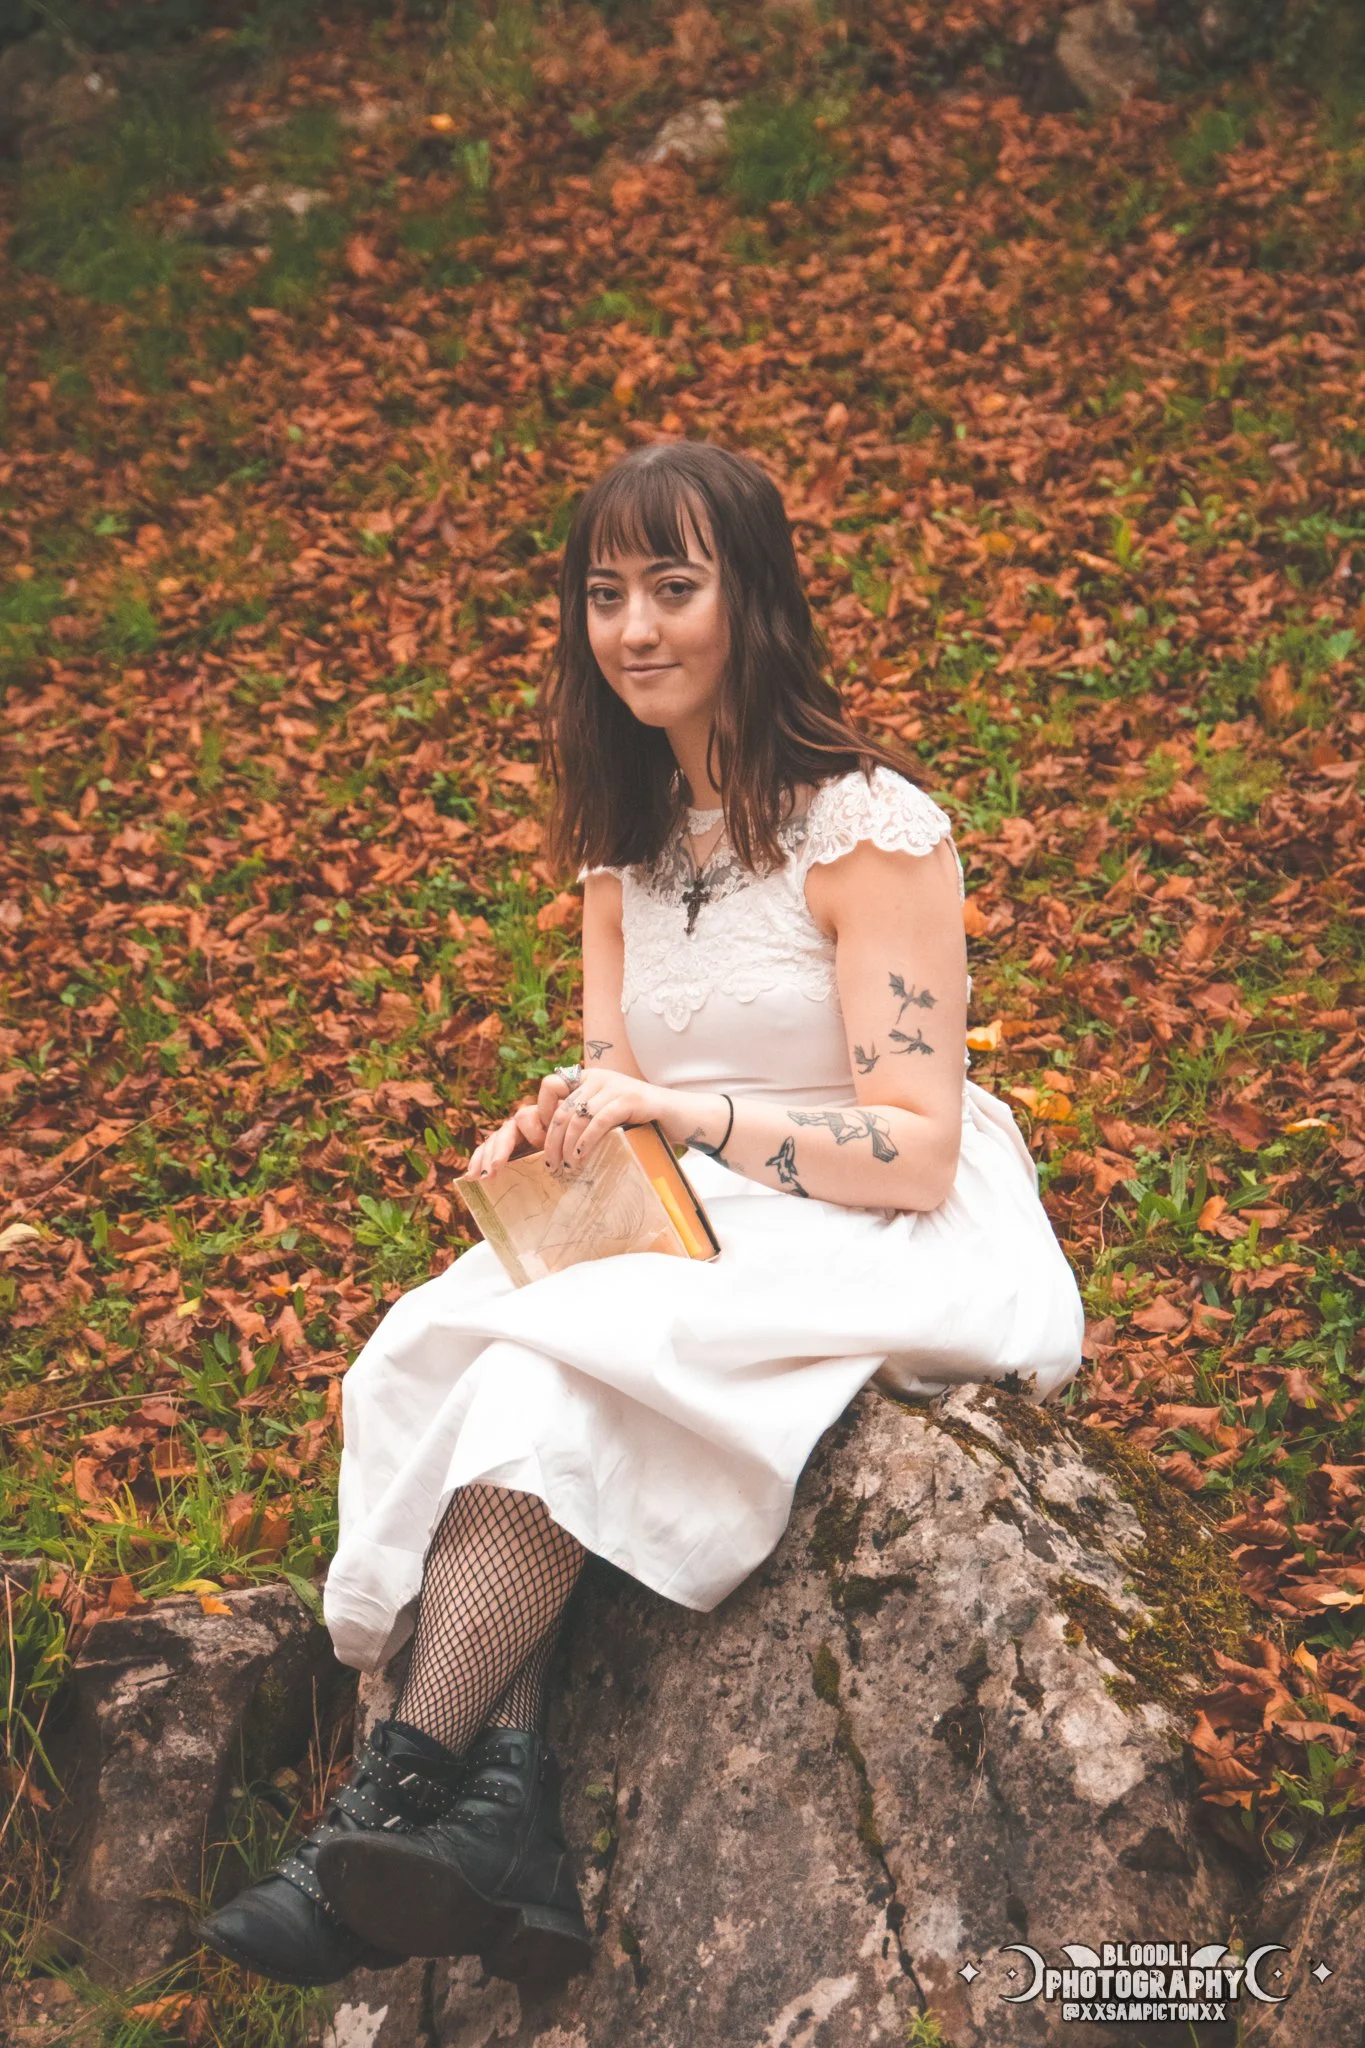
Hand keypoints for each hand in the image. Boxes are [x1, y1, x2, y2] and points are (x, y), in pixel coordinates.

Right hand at [465, 1069, 576, 1179]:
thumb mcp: (573, 1137)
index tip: (540, 1146)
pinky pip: (487, 1151)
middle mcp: (524, 1123)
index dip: (533, 1131)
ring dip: (484, 1158)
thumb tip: (575, 1150)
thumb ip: (569, 1139)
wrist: (575, 1141)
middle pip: (507, 1130)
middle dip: (500, 1149)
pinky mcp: (504, 1147)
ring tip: (477, 1176)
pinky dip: (478, 1163)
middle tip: (495, 1167)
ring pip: (493, 1141)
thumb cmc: (575, 1140)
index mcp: (541, 1116)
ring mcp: (512, 1134)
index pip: (528, 1118)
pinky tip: (469, 1177)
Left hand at [540, 1070, 667, 1174]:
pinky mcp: (629, 1099)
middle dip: (551, 1141)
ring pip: (577, 1118)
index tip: (543, 1139)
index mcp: (588, 1077)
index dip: (541, 1111)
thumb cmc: (638, 1119)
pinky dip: (586, 1142)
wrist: (676, 1115)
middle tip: (550, 1165)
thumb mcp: (605, 1111)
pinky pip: (598, 1122)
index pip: (551, 1085)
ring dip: (567, 1147)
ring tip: (566, 1167)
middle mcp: (598, 1077)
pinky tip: (581, 1157)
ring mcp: (614, 1086)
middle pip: (561, 1109)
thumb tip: (550, 1142)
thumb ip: (583, 1116)